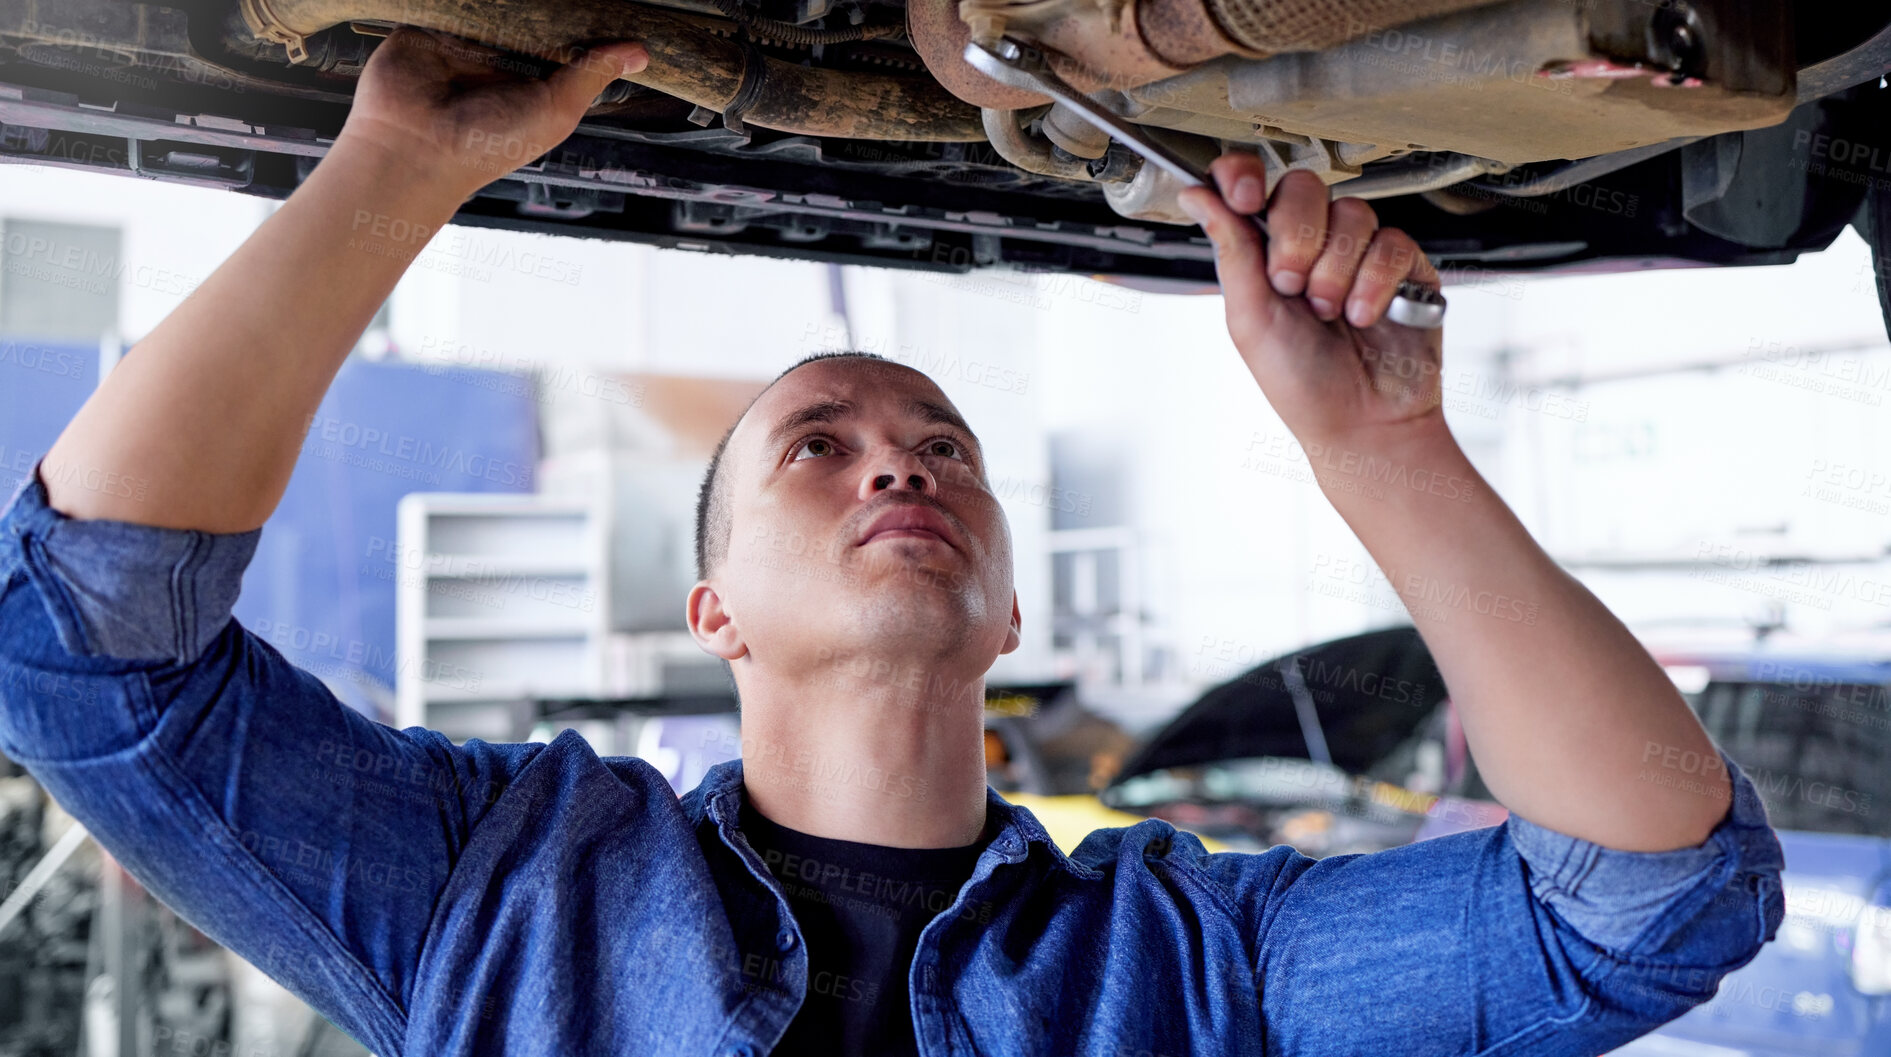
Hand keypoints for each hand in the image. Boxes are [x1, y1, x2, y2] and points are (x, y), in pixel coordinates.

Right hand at [338, 26, 648, 196]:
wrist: (416, 146)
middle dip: (549, 3)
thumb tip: (640, 52)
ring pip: (496, 2)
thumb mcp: (555, 110)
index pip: (565, 36)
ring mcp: (467, 38)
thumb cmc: (489, 144)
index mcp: (536, 79)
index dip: (582, 18)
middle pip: (533, 12)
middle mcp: (503, 58)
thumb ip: (591, 74)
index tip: (605, 1)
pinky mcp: (431, 24)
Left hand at [1178, 154, 1446, 452]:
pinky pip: (1393, 242)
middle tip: (1292, 287)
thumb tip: (1196, 195)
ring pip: (1353, 214)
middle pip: (1305, 188)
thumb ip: (1231, 250)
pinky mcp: (1406, 267)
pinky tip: (1365, 316)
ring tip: (1331, 315)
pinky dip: (1374, 284)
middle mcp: (1313, 243)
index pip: (1251, 184)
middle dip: (1296, 238)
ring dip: (1335, 271)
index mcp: (1265, 251)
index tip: (1244, 195)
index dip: (1245, 175)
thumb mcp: (1249, 318)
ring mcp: (1361, 252)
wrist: (1361, 424)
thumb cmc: (1300, 382)